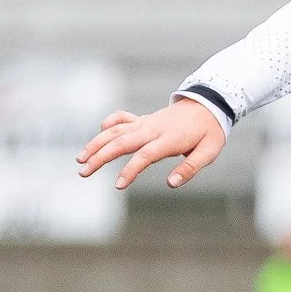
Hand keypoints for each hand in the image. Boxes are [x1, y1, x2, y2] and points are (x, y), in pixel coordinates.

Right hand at [77, 99, 226, 190]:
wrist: (208, 105)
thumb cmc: (210, 132)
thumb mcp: (208, 152)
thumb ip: (190, 168)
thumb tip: (171, 184)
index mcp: (169, 139)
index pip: (144, 155)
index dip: (130, 170)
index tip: (118, 185)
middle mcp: (153, 129)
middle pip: (121, 142)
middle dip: (100, 157)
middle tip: (83, 172)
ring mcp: (146, 122)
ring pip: (115, 130)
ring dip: (96, 143)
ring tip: (80, 159)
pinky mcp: (143, 120)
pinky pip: (122, 119)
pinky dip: (109, 123)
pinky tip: (99, 133)